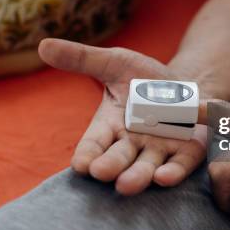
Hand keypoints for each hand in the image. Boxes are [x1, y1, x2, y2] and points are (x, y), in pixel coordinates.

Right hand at [38, 38, 206, 195]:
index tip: (81, 165)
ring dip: (138, 177)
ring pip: (146, 168)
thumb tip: (43, 45)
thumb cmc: (143, 78)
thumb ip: (82, 59)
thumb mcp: (115, 63)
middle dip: (110, 166)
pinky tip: (164, 177)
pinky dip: (172, 173)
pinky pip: (179, 166)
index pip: (93, 145)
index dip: (87, 155)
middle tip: (102, 173)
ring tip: (127, 184)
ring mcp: (159, 151)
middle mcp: (132, 144)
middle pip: (118, 159)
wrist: (185, 86)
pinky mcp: (186, 153)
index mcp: (110, 126)